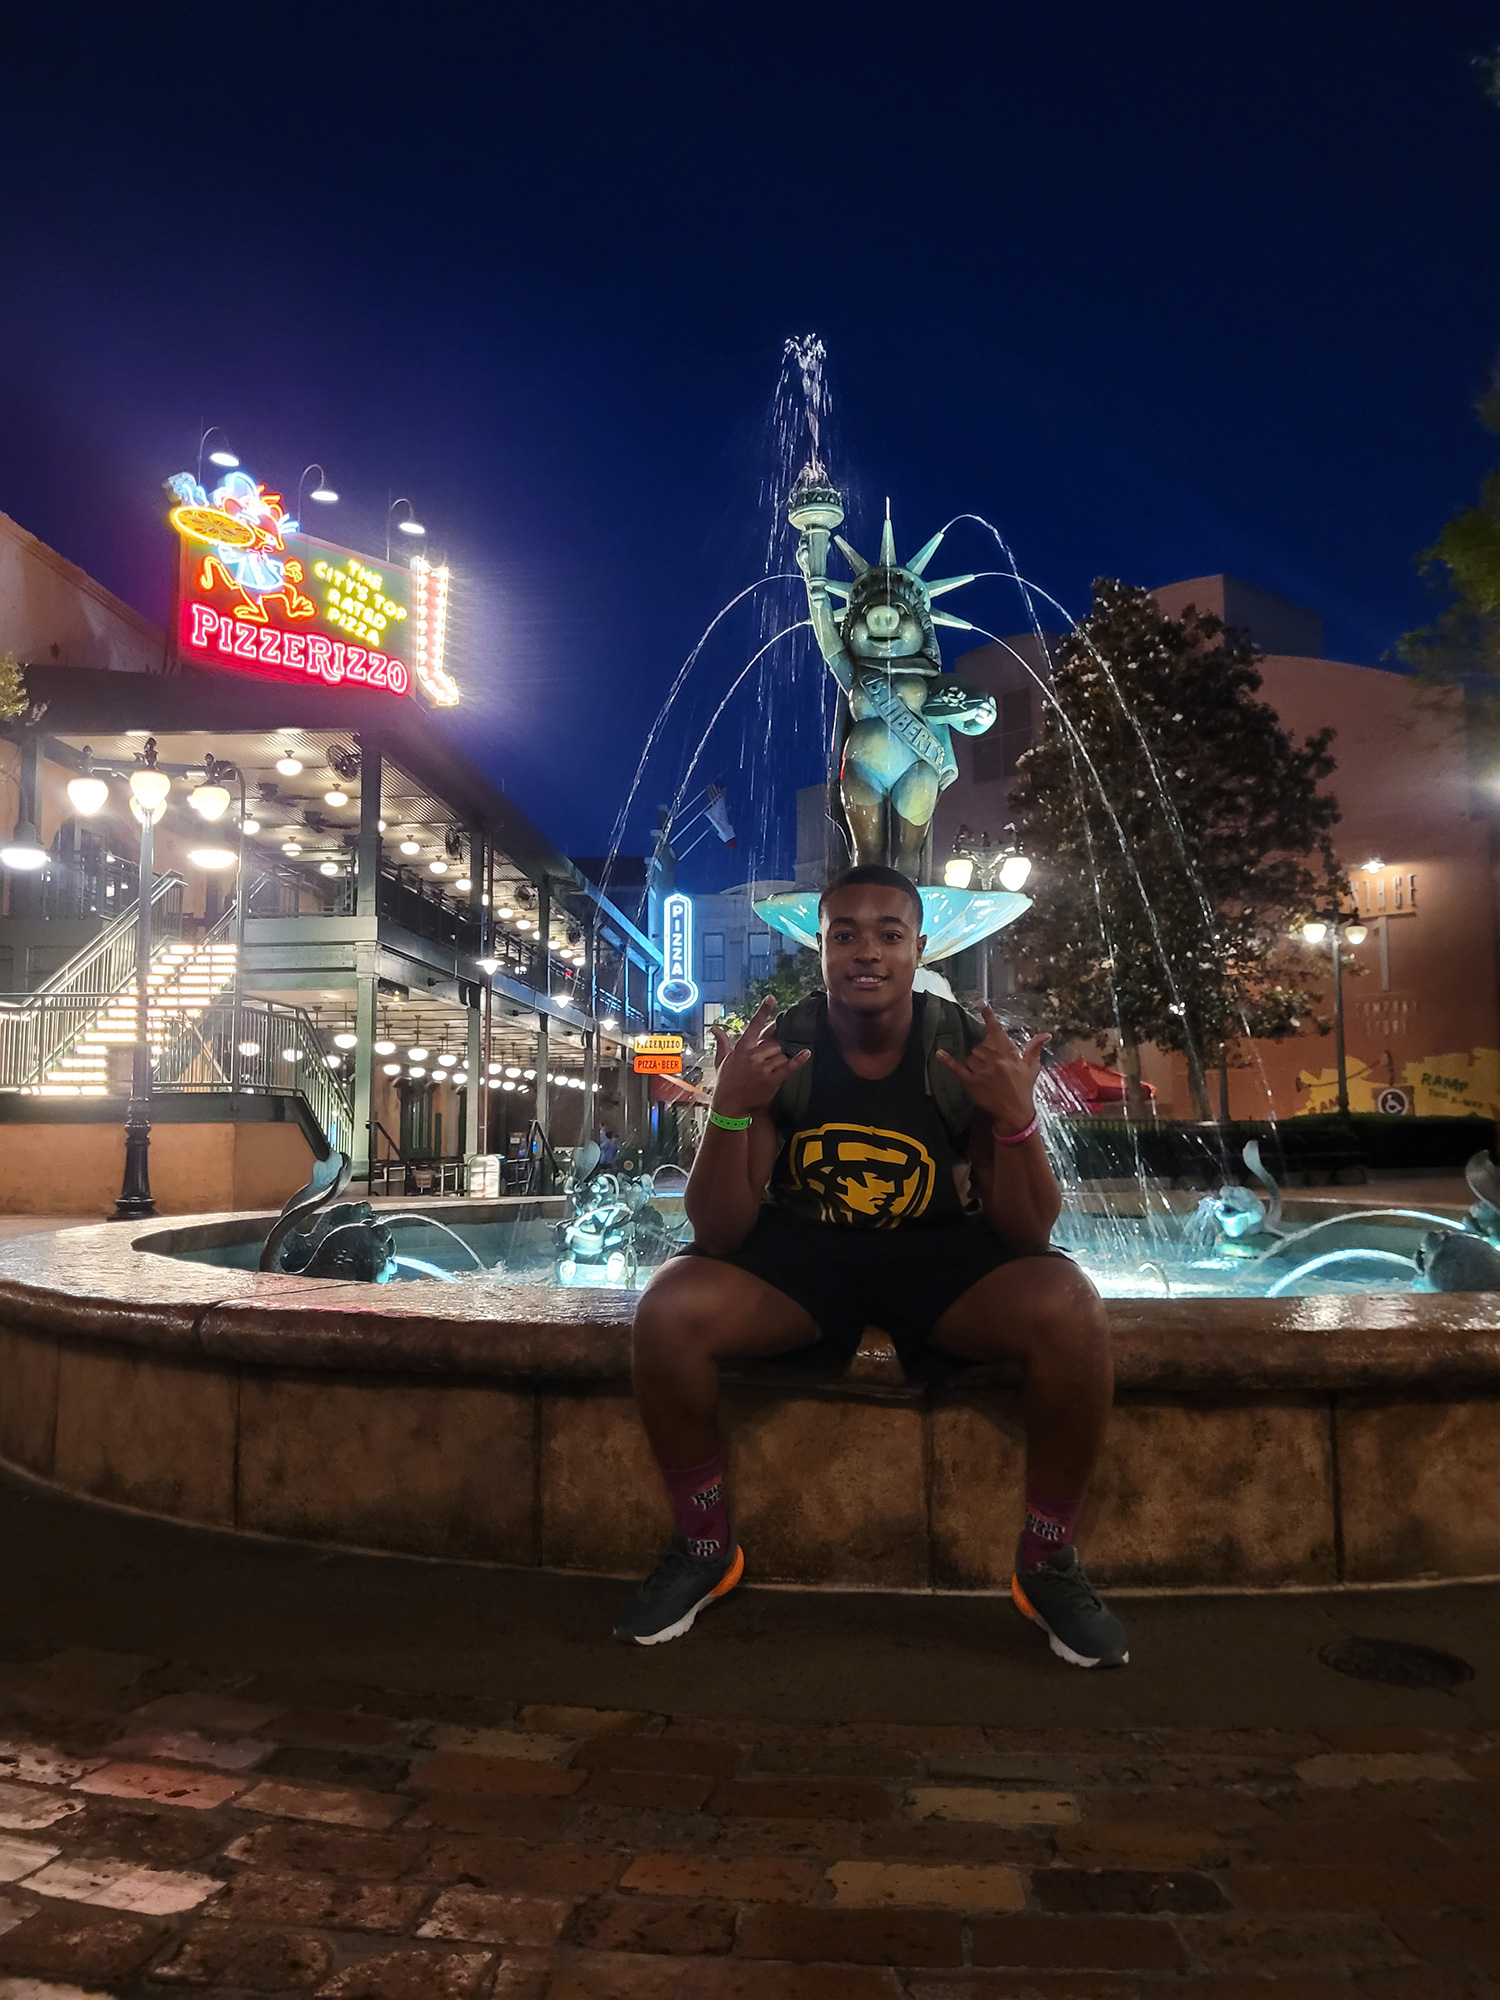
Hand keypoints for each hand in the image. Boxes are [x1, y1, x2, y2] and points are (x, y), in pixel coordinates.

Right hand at [709, 995, 810, 1119]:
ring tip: (769, 1071)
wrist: (729, 1107)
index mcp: (741, 1048)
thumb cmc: (725, 1083)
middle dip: (773, 1051)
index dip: (763, 1011)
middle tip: (767, 1061)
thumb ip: (722, 1043)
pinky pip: (788, 1066)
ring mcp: (763, 1068)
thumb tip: (715, 1028)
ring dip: (779, 1061)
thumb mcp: (721, 1061)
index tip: (772, 998)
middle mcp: (753, 1056)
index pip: (754, 1025)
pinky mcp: (772, 1080)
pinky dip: (799, 1060)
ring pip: (781, 1055)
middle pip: (773, 1043)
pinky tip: (806, 1053)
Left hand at [934, 1004, 1049, 1136]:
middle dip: (984, 1052)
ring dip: (975, 1061)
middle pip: (980, 1045)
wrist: (1015, 1112)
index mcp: (1008, 1053)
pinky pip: (957, 1068)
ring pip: (970, 1056)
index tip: (981, 1003)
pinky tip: (940, 1053)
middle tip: (992, 1064)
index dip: (988, 1016)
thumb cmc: (1024, 1088)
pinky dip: (948, 1061)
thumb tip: (1046, 1034)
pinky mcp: (971, 1082)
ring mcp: (981, 1071)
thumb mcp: (1032, 1067)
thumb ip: (1035, 1048)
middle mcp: (993, 1060)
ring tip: (985, 1073)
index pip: (996, 1030)